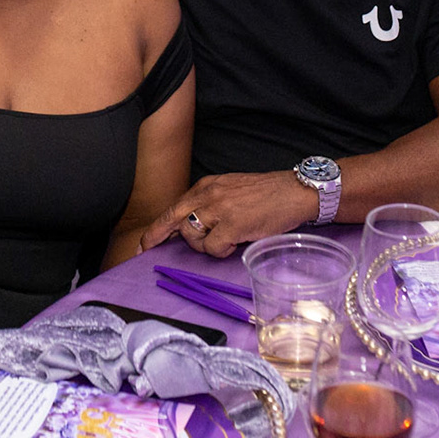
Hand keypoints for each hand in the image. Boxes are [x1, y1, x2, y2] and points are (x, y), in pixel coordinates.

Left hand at [139, 171, 317, 256]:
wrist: (295, 191)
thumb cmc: (267, 194)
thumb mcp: (231, 190)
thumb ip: (210, 203)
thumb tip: (192, 227)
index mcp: (207, 186)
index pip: (173, 207)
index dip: (157, 228)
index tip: (144, 244)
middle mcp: (208, 194)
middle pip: (172, 219)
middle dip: (157, 238)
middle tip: (147, 251)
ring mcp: (219, 208)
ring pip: (192, 236)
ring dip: (205, 246)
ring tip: (225, 240)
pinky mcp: (233, 224)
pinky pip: (213, 248)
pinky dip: (221, 251)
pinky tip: (235, 243)